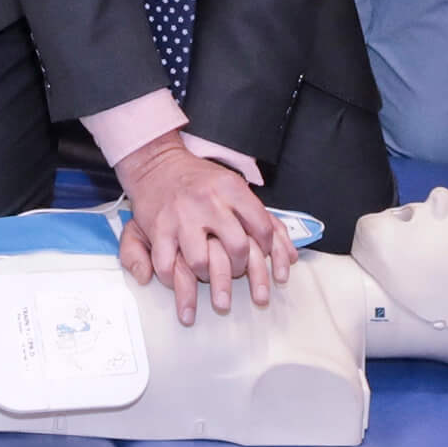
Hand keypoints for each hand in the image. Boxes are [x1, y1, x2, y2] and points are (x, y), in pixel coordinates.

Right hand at [114, 132, 291, 324]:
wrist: (157, 164)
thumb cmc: (201, 181)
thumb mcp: (236, 187)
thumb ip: (266, 220)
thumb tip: (290, 258)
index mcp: (232, 189)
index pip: (263, 227)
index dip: (268, 249)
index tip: (262, 255)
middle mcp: (209, 202)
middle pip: (237, 248)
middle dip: (240, 268)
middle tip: (237, 271)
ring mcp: (182, 216)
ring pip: (201, 262)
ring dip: (207, 277)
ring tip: (208, 277)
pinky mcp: (158, 229)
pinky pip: (167, 265)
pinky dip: (173, 280)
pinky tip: (178, 282)